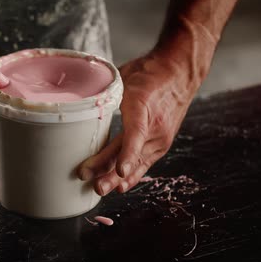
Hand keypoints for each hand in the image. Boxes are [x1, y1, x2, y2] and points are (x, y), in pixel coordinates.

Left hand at [77, 50, 196, 195]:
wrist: (179, 72)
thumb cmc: (149, 73)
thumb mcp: (124, 78)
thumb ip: (105, 96)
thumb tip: (80, 106)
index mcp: (142, 106)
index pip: (136, 134)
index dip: (128, 154)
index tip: (120, 170)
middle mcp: (154, 126)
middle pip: (131, 153)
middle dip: (111, 172)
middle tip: (94, 185)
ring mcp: (160, 137)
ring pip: (137, 162)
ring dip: (118, 178)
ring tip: (100, 189)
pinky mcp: (161, 143)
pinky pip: (145, 162)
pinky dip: (132, 175)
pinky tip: (119, 186)